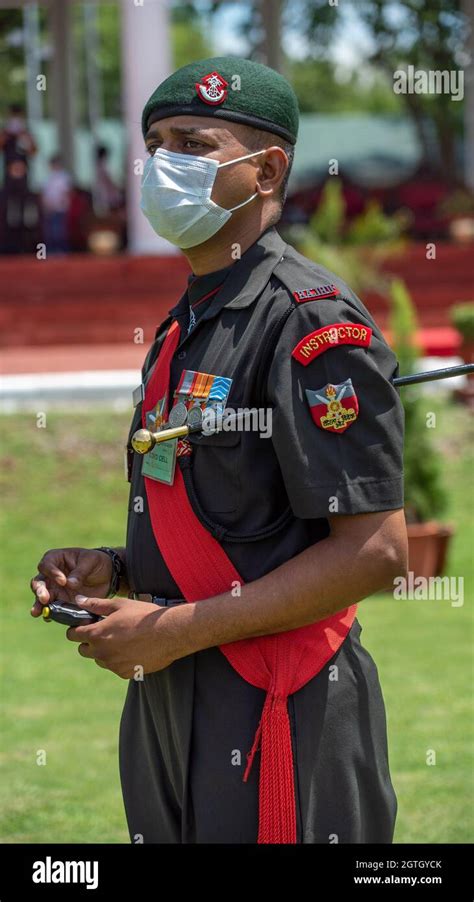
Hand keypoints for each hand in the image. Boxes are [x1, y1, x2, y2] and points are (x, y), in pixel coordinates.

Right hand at [30, 548, 112, 617]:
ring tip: (37, 612)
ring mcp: (55, 589)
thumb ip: (80, 572)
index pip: (46, 565)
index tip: (63, 581)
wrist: (107, 575)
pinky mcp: (61, 601)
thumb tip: (70, 584)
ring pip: (42, 597)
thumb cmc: (96, 562)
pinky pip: (53, 608)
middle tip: (44, 598)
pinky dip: (51, 613)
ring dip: (39, 605)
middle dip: (39, 590)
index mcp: (57, 559)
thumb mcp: (91, 561)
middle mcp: (51, 575)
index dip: (51, 573)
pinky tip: (49, 618)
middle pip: (39, 582)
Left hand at [66, 596, 182, 678]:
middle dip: (89, 641)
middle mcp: (101, 653)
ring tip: (123, 639)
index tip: (85, 624)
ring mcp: (113, 665)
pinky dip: (120, 659)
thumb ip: (96, 604)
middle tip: (105, 631)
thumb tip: (79, 600)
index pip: (73, 635)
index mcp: (96, 635)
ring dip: (105, 651)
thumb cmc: (144, 616)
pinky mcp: (125, 673)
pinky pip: (116, 667)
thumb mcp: (119, 605)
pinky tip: (133, 648)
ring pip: (100, 659)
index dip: (77, 628)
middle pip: (83, 650)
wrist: (168, 633)